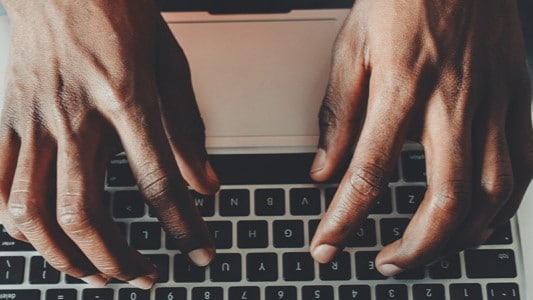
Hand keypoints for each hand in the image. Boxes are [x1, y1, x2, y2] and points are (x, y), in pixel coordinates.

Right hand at [0, 0, 218, 288]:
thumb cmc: (118, 10)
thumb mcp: (168, 62)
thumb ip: (187, 126)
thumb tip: (207, 183)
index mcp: (125, 98)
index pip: (158, 182)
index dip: (184, 227)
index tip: (203, 253)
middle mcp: (74, 115)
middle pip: (86, 211)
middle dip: (118, 259)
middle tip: (144, 277)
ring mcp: (31, 119)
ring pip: (32, 210)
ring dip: (64, 255)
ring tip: (95, 274)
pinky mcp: (4, 117)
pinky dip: (14, 223)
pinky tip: (41, 239)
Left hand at [310, 0, 531, 275]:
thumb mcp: (352, 48)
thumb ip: (339, 115)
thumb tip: (324, 170)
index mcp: (402, 85)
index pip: (369, 172)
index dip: (344, 220)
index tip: (326, 246)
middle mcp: (454, 101)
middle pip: (445, 199)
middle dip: (413, 248)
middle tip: (384, 264)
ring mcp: (494, 102)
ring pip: (492, 194)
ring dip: (457, 238)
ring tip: (425, 253)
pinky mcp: (517, 99)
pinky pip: (521, 167)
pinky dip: (499, 208)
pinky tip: (477, 221)